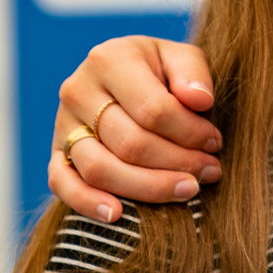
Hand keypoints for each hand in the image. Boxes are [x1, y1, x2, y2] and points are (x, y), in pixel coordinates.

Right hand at [49, 36, 222, 221]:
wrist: (125, 76)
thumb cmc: (160, 71)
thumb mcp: (181, 58)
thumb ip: (193, 73)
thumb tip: (200, 100)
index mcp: (110, 59)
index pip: (153, 110)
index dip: (189, 133)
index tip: (214, 143)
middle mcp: (78, 90)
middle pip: (130, 144)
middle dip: (177, 163)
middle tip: (209, 171)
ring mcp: (63, 124)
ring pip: (100, 168)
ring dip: (148, 188)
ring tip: (187, 190)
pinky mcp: (57, 153)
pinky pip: (63, 184)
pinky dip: (87, 203)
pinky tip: (118, 215)